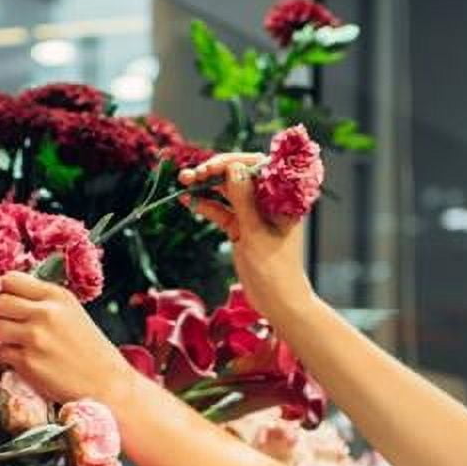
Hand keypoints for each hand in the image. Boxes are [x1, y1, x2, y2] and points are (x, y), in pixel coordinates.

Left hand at [0, 273, 135, 408]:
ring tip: (6, 341)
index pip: (10, 279)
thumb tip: (3, 298)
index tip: (8, 304)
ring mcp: (35, 337)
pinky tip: (13, 357)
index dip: (4, 292)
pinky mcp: (27, 361)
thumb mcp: (73, 315)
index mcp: (58, 297)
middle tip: (4, 325)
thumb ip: (42, 303)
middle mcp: (46, 313)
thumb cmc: (91, 352)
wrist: (109, 385)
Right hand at [179, 153, 314, 322]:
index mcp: (282, 199)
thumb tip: (233, 167)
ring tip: (184, 182)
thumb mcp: (256, 232)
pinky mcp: (241, 229)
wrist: (278, 302)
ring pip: (227, 192)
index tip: (212, 168)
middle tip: (192, 174)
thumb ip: (244, 200)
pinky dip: (206, 205)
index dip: (234, 162)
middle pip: (239, 176)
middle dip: (215, 171)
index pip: (258, 167)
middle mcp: (268, 203)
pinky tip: (188, 201)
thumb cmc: (275, 270)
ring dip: (206, 186)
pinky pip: (222, 211)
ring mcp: (253, 215)